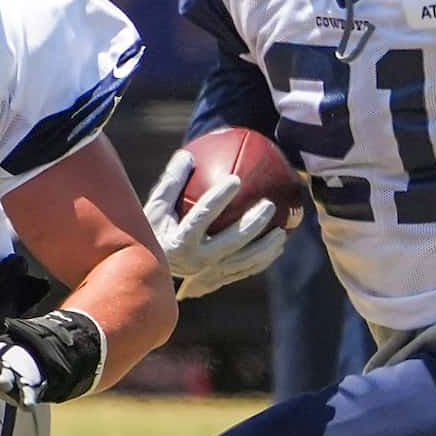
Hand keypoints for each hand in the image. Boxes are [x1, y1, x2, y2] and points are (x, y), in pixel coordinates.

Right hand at [143, 149, 286, 298]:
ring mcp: (208, 274)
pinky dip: (262, 260)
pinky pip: (245, 270)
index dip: (218, 199)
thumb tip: (187, 155)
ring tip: (282, 231)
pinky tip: (277, 246)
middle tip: (268, 204)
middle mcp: (196, 261)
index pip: (201, 217)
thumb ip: (171, 182)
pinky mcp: (217, 281)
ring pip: (243, 262)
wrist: (153, 267)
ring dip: (265, 248)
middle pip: (230, 243)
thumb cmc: (155, 229)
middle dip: (252, 225)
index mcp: (178, 242)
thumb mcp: (155, 207)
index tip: (235, 179)